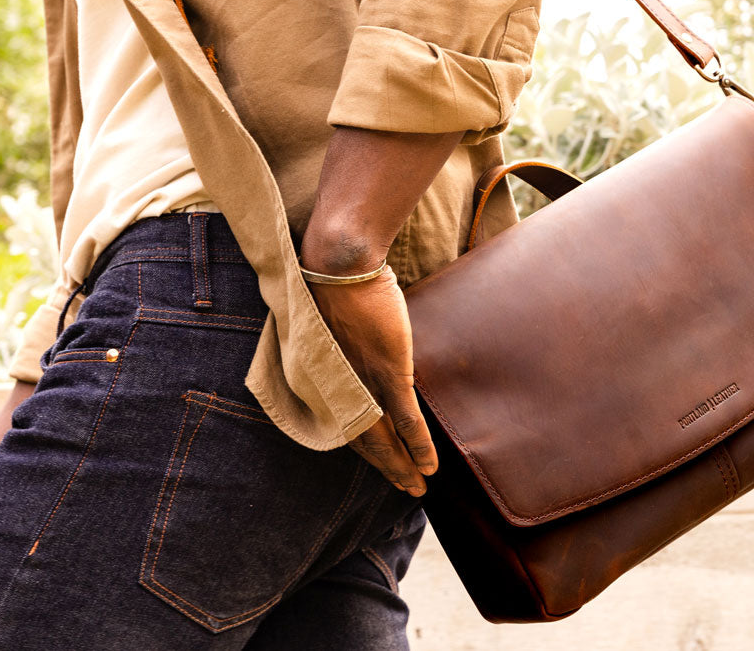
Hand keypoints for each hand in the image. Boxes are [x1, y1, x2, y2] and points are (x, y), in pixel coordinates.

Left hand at [304, 261, 438, 495]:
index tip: (380, 463)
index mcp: (323, 381)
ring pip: (386, 440)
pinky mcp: (389, 375)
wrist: (338, 266)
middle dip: (386, 468)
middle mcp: (340, 391)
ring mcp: (366, 385)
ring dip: (403, 468)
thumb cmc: (330, 284)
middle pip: (365, 442)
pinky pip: (407, 422)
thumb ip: (339, 348)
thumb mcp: (327, 326)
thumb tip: (352, 348)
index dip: (365, 449)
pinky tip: (430, 465)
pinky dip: (420, 447)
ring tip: (417, 488)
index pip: (345, 425)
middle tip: (404, 488)